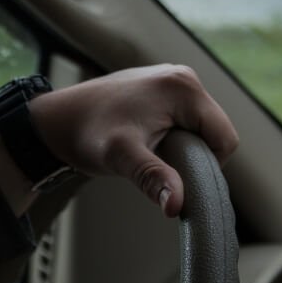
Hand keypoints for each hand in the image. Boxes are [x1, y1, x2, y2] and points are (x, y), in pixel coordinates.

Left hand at [29, 64, 237, 216]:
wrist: (57, 121)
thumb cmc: (86, 133)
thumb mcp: (122, 158)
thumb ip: (154, 178)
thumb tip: (177, 205)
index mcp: (183, 87)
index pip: (224, 138)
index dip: (209, 166)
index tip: (179, 178)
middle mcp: (182, 77)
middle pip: (214, 131)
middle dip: (195, 156)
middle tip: (160, 167)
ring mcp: (171, 80)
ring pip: (200, 128)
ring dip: (184, 148)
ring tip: (152, 155)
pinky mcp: (161, 89)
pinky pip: (185, 120)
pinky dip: (174, 138)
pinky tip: (149, 144)